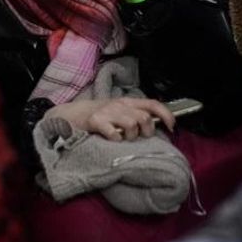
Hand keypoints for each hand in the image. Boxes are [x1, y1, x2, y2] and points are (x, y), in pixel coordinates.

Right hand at [45, 97, 175, 140]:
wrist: (70, 114)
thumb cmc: (99, 115)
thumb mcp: (119, 111)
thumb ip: (135, 115)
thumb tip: (156, 125)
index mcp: (128, 102)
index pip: (153, 104)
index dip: (166, 115)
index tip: (171, 126)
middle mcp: (119, 105)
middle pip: (145, 118)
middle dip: (146, 131)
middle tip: (138, 137)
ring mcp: (107, 112)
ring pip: (132, 124)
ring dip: (131, 136)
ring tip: (123, 138)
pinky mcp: (95, 121)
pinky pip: (113, 133)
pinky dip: (116, 139)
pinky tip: (112, 140)